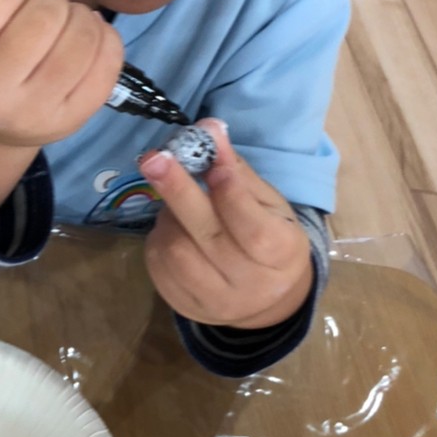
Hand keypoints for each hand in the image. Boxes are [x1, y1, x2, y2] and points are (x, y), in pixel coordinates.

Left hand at [140, 121, 313, 329]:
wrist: (264, 300)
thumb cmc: (269, 237)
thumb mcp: (267, 203)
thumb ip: (237, 171)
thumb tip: (208, 129)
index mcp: (282, 254)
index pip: (253, 228)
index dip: (231, 194)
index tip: (211, 160)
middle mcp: (250, 284)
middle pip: (208, 237)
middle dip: (178, 192)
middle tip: (154, 158)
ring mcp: (215, 302)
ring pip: (176, 250)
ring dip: (169, 215)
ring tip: (179, 202)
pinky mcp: (184, 307)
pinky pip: (158, 264)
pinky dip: (160, 236)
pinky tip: (173, 227)